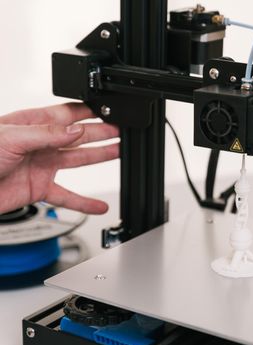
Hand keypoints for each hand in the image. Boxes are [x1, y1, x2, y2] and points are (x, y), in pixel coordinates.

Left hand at [0, 103, 118, 214]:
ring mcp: (41, 166)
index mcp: (32, 124)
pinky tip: (98, 206)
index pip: (67, 114)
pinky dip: (84, 202)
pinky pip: (67, 196)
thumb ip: (47, 134)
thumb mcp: (11, 138)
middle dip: (102, 132)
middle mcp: (40, 143)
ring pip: (78, 160)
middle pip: (78, 136)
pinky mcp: (39, 188)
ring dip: (100, 157)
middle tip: (122, 130)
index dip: (89, 112)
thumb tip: (76, 129)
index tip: (108, 110)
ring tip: (120, 152)